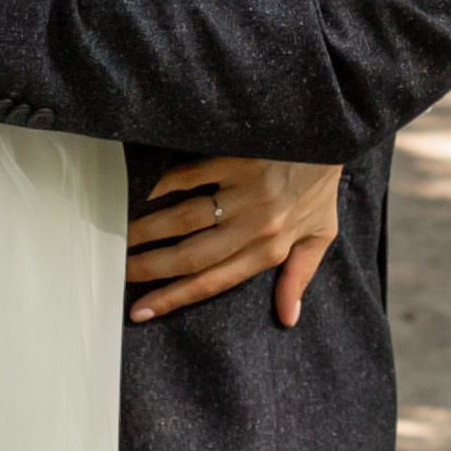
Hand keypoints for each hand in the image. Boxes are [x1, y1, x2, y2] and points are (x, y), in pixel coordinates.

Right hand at [124, 156, 342, 330]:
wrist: (332, 131)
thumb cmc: (322, 184)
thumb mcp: (321, 233)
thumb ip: (300, 275)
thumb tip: (288, 319)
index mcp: (271, 249)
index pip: (214, 283)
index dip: (174, 299)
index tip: (139, 311)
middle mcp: (257, 226)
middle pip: (192, 256)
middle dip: (149, 268)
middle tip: (118, 270)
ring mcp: (246, 192)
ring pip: (185, 219)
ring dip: (148, 231)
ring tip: (120, 237)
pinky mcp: (239, 159)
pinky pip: (191, 175)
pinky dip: (162, 185)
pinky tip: (139, 194)